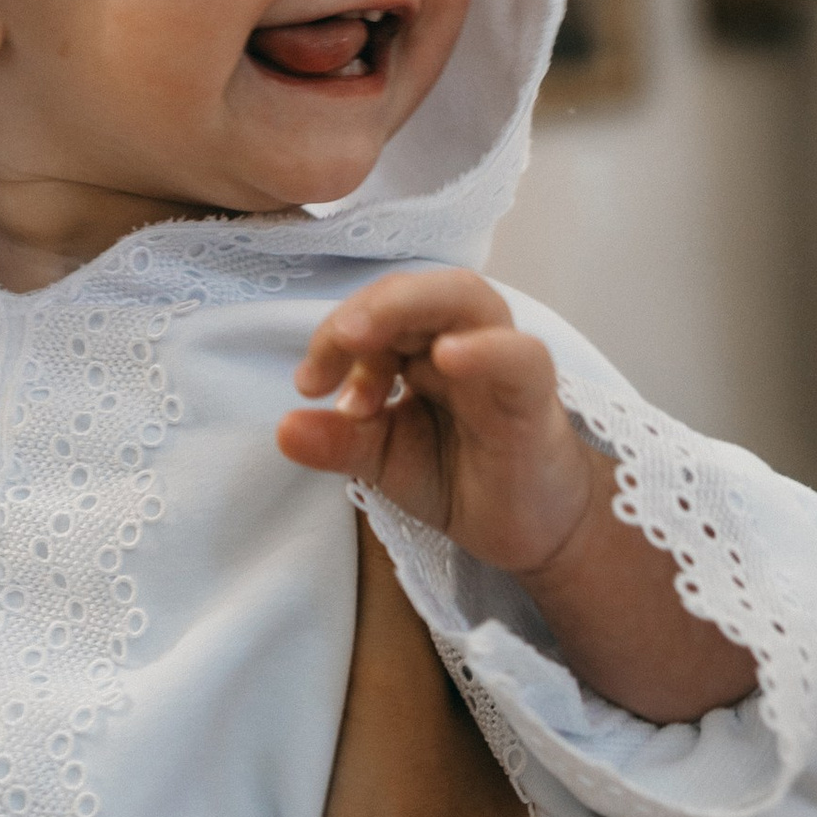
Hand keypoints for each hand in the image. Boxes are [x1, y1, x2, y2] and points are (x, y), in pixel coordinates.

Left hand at [280, 267, 604, 579]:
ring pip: (464, 298)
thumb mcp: (382, 460)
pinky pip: (519, 356)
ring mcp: (500, 361)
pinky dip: (484, 349)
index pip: (374, 312)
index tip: (308, 386)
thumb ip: (338, 441)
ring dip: (406, 306)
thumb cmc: (459, 474)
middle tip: (332, 345)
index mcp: (420, 345)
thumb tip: (282, 428)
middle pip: (414, 289)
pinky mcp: (533, 395)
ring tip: (358, 336)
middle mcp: (461, 338)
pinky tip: (446, 358)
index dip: (334, 337)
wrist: (527, 527)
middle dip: (364, 310)